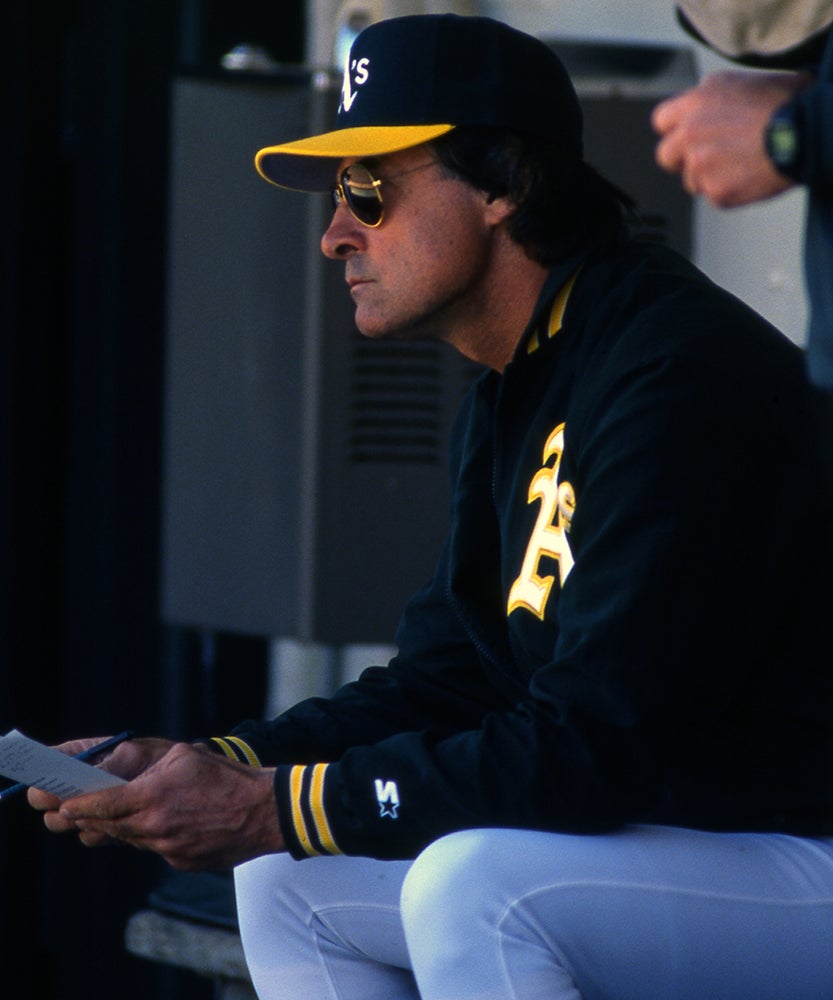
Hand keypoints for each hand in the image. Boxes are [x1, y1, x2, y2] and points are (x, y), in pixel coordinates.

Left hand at [30, 739, 284, 869]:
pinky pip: (156, 849)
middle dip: (93, 819)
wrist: (263, 811)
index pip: (103, 805)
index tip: (64, 806)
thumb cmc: (227, 777)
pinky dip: (154, 836)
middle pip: (111, 827)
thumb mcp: (185, 755)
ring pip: (132, 839)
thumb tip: (124, 779)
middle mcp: (156, 827)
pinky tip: (167, 823)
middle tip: (79, 812)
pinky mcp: (182, 862)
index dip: (80, 807)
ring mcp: (168, 848)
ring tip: (122, 814)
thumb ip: (150, 767)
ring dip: (123, 827)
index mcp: (153, 796)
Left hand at [652, 71, 809, 205]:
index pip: (661, 121)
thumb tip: (701, 105)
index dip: (675, 130)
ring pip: (692, 181)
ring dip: (711, 177)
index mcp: (696, 102)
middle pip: (666, 156)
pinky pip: (715, 197)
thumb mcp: (742, 82)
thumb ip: (711, 97)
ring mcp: (701, 165)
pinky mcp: (716, 190)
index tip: (686, 136)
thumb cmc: (786, 102)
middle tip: (709, 158)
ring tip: (743, 163)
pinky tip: (751, 176)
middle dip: (682, 160)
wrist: (808, 129)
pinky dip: (731, 192)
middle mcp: (691, 132)